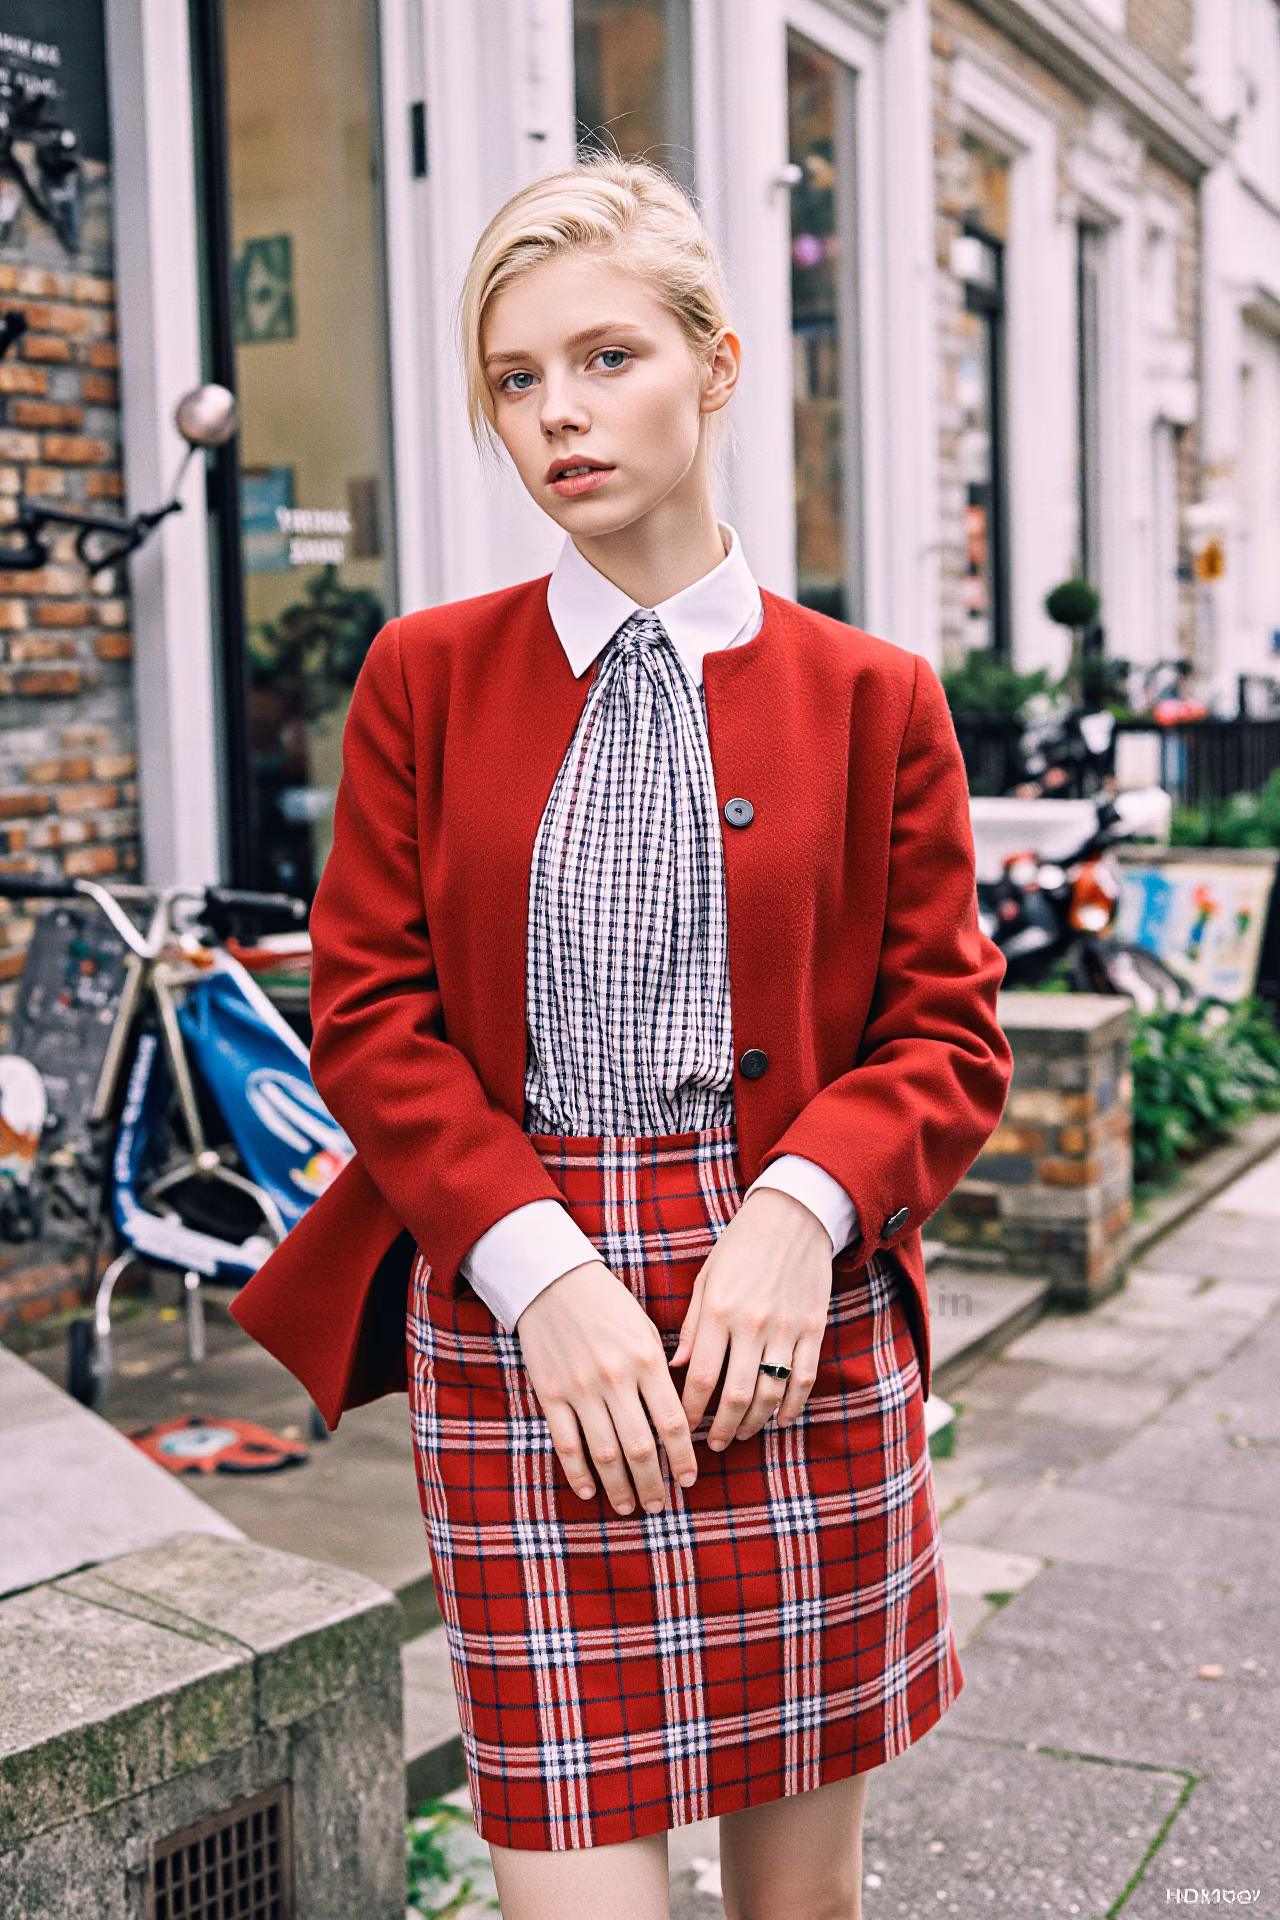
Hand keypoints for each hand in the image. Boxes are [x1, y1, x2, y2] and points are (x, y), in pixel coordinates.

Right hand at [517, 1261, 697, 1515]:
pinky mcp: (550, 1393)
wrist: (553, 1280)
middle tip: (660, 1507)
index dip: (683, 1458)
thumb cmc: (607, 1303)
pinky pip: (567, 1443)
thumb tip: (681, 1418)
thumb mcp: (645, 1328)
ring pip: (604, 1453)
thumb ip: (664, 1370)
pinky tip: (590, 1490)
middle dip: (653, 1483)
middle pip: (640, 1447)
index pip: (672, 1423)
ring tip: (630, 1507)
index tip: (689, 1480)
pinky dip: (578, 1472)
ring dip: (620, 1487)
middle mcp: (616, 1378)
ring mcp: (581, 1388)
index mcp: (647, 1359)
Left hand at [672, 1188, 832, 1448]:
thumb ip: (693, 1326)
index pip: (702, 1377)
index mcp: (719, 1310)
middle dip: (722, 1428)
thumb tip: (677, 1369)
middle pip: (736, 1394)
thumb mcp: (707, 1279)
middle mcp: (752, 1323)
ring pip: (771, 1392)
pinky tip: (779, 1419)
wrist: (793, 1216)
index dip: (691, 1411)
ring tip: (741, 1434)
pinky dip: (792, 1405)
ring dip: (754, 1421)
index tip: (683, 1428)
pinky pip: (804, 1378)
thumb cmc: (740, 1246)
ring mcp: (787, 1327)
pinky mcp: (814, 1327)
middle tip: (713, 1445)